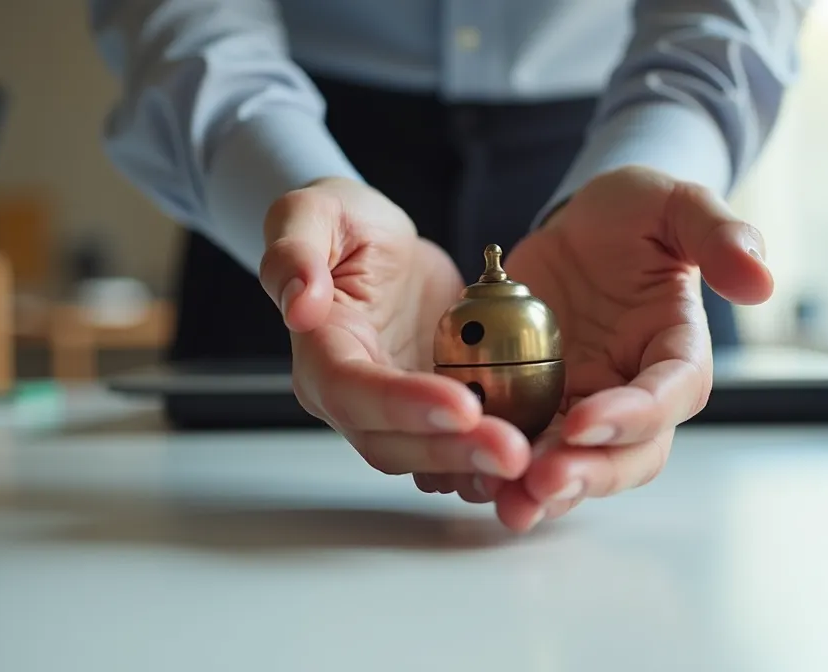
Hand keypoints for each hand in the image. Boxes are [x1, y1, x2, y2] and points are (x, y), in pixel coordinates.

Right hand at [258, 177, 533, 491]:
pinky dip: (488, 463)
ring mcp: (393, 412)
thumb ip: (294, 250)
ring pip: (426, 460)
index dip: (403, 405)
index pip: (353, 392)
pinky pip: (456, 449)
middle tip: (511, 452)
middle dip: (452, 452)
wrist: (378, 242)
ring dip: (475, 468)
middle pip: (391, 444)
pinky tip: (533, 459)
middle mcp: (351, 398)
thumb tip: (300, 304)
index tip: (461, 404)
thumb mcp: (312, 212)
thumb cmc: (343, 223)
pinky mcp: (432, 412)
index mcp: (320, 354)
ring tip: (527, 462)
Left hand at [489, 167, 774, 530]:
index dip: (632, 415)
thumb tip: (760, 280)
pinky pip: (523, 451)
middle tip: (541, 484)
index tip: (585, 420)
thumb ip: (718, 233)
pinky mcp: (538, 410)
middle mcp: (634, 394)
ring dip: (541, 491)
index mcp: (677, 352)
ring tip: (502, 500)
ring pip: (574, 467)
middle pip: (627, 456)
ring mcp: (584, 408)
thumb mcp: (673, 204)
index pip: (669, 395)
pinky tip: (464, 478)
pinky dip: (498, 470)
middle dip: (588, 475)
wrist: (578, 226)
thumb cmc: (633, 213)